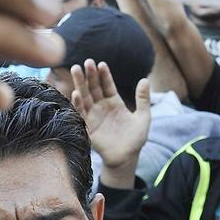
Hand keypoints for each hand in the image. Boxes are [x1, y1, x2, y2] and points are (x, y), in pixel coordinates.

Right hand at [69, 59, 150, 177]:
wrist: (127, 157)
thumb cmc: (136, 138)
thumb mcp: (143, 117)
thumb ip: (143, 99)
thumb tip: (145, 79)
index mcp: (114, 102)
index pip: (107, 85)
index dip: (104, 75)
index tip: (101, 63)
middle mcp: (101, 107)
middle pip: (94, 87)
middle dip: (90, 75)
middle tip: (86, 62)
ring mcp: (93, 116)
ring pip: (85, 97)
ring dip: (80, 84)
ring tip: (76, 70)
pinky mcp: (87, 127)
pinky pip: (81, 113)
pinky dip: (77, 104)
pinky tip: (75, 93)